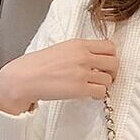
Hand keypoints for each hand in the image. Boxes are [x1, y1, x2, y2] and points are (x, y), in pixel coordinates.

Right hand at [0, 38, 118, 114]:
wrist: (25, 77)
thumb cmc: (39, 65)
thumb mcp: (62, 49)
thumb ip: (79, 51)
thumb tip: (94, 59)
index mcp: (79, 44)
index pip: (109, 46)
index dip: (111, 57)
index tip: (106, 64)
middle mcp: (83, 56)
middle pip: (114, 62)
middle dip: (112, 71)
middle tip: (105, 77)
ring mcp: (82, 72)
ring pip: (109, 79)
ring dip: (104, 85)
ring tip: (93, 87)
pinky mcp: (80, 88)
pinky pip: (101, 92)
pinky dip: (98, 95)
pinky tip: (90, 94)